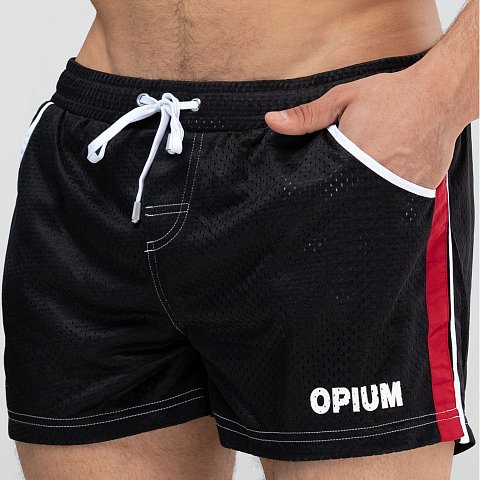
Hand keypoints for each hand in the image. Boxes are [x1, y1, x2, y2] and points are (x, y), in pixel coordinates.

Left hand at [264, 68, 460, 189]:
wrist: (441, 93)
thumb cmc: (392, 95)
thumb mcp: (344, 98)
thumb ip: (307, 115)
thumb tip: (272, 121)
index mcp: (356, 156)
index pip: (325, 187)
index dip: (319, 189)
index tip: (318, 183)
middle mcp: (380, 176)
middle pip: (348, 197)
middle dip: (341, 190)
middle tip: (345, 175)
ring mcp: (403, 185)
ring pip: (372, 201)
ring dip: (364, 192)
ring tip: (369, 172)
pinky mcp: (420, 189)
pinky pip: (396, 199)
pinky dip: (388, 192)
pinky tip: (388, 175)